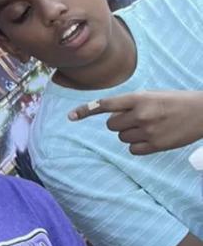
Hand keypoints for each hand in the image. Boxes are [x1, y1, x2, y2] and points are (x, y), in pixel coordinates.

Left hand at [68, 90, 202, 154]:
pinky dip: (137, 146)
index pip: (106, 104)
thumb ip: (131, 102)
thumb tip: (109, 115)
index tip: (71, 117)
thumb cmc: (175, 101)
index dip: (86, 110)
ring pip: (121, 138)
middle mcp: (141, 114)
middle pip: (111, 125)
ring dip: (129, 134)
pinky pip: (132, 150)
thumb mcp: (152, 95)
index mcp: (139, 98)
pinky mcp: (156, 146)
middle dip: (118, 123)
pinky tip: (151, 138)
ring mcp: (148, 131)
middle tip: (136, 119)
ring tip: (149, 126)